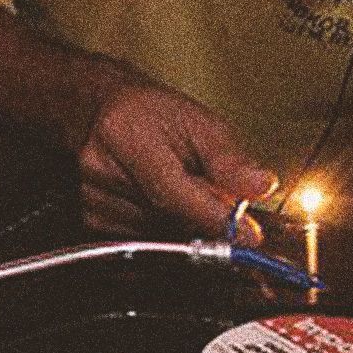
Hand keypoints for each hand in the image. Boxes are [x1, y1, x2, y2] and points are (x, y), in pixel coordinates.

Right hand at [76, 83, 276, 237]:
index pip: (173, 192)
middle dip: (203, 215)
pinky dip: (162, 228)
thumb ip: (229, 160)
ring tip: (179, 186)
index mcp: (126, 135)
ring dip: (182, 222)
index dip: (213, 218)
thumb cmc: (152, 113)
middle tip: (216, 196)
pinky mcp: (93, 219)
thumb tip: (259, 187)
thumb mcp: (200, 122)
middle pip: (169, 218)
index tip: (246, 235)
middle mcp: (102, 169)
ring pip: (159, 234)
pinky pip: (143, 240)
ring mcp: (93, 197)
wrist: (108, 111)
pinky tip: (160, 201)